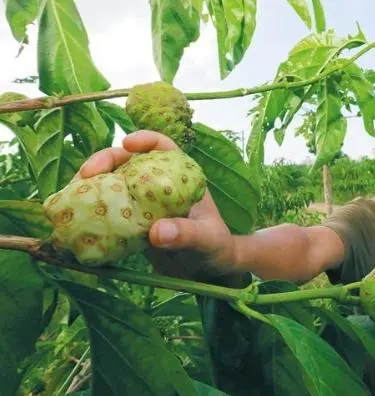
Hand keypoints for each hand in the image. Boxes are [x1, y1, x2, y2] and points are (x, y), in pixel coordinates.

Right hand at [75, 130, 238, 281]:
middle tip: (86, 174)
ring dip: (90, 185)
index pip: (163, 147)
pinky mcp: (130, 222)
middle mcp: (157, 184)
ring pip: (111, 183)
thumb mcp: (206, 240)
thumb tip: (157, 232)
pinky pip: (107, 211)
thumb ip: (187, 234)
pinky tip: (74, 218)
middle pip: (127, 162)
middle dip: (104, 161)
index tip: (128, 143)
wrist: (208, 271)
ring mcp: (141, 203)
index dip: (145, 139)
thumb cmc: (215, 247)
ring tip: (71, 194)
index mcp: (180, 177)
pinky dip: (90, 211)